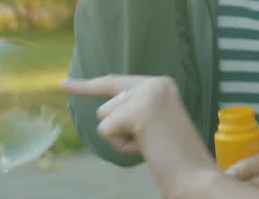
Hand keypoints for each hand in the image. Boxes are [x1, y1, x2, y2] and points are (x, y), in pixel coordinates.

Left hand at [62, 75, 223, 198]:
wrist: (196, 176)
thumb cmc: (175, 157)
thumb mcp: (155, 126)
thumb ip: (135, 111)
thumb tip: (106, 115)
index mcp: (162, 84)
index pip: (114, 82)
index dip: (85, 86)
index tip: (62, 84)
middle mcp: (155, 82)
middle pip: (106, 106)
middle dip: (117, 130)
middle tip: (150, 144)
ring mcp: (148, 94)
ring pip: (104, 118)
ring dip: (122, 139)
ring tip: (151, 146)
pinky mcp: (139, 110)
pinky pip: (107, 132)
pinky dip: (122, 147)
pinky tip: (146, 149)